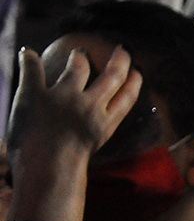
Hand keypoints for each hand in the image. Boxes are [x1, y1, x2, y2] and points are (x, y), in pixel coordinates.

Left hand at [8, 46, 141, 168]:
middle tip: (122, 51)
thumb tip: (93, 128)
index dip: (134, 82)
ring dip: (79, 57)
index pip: (127, 97)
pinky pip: (33, 71)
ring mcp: (63, 96)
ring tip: (79, 53)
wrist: (46, 167)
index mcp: (104, 122)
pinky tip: (29, 53)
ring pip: (78, 67)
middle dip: (120, 61)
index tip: (137, 73)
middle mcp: (89, 105)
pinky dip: (30, 60)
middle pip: (111, 77)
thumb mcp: (91, 148)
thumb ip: (95, 132)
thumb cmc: (66, 169)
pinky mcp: (36, 94)